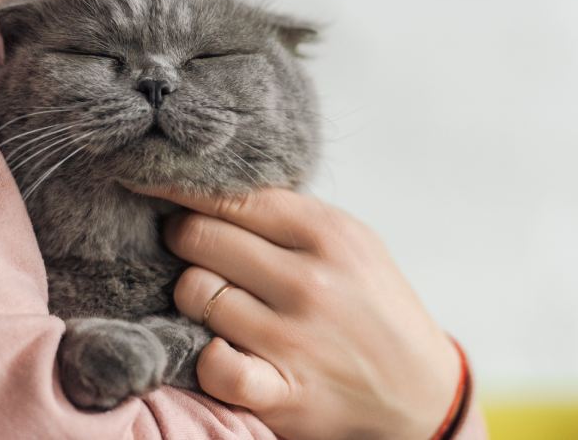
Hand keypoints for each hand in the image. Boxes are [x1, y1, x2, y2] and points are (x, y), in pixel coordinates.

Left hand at [131, 186, 460, 439]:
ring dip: (194, 296)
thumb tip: (215, 190)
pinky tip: (221, 349)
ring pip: (196, 294)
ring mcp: (295, 339)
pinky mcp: (283, 393)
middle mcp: (311, 281)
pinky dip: (207, 356)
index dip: (184, 190)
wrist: (421, 393)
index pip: (232, 196)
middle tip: (188, 245)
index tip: (157, 184)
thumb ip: (292, 216)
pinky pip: (213, 364)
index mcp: (329, 234)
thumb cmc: (376, 307)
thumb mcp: (354, 244)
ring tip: (214, 299)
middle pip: (200, 238)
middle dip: (183, 238)